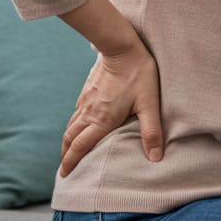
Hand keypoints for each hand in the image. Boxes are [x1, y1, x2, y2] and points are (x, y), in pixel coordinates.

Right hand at [59, 38, 163, 176]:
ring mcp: (86, 100)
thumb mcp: (149, 103)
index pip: (80, 146)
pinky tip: (79, 127)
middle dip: (65, 155)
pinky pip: (76, 113)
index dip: (71, 162)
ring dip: (67, 141)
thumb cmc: (138, 73)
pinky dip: (73, 126)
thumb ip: (151, 131)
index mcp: (102, 119)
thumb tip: (155, 158)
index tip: (64, 175)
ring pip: (71, 126)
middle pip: (70, 138)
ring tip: (68, 152)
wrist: (121, 46)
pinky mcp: (87, 91)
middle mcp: (89, 112)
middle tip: (64, 169)